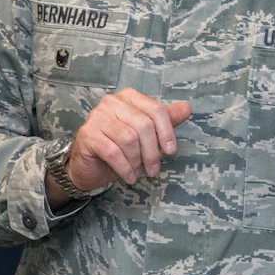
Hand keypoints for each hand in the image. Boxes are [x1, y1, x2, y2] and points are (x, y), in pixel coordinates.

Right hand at [59, 89, 190, 198]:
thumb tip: (187, 108)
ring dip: (137, 161)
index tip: (171, 151)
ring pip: (129, 139)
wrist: (89, 166)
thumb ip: (164, 120)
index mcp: (129, 97)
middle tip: (154, 170)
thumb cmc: (119, 147)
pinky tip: (129, 176)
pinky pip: (113, 152)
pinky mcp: (88, 134)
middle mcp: (112, 102)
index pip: (156, 110)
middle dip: (152, 152)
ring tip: (138, 173)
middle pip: (143, 125)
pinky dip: (125, 168)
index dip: (167, 132)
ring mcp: (97, 117)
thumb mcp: (145, 134)